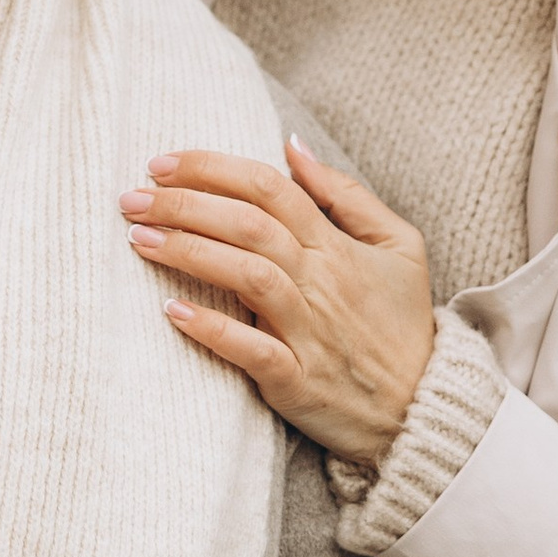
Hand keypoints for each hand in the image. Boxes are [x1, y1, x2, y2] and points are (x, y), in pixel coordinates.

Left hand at [120, 139, 436, 466]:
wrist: (425, 410)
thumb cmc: (403, 325)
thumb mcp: (399, 246)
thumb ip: (346, 194)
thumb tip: (292, 147)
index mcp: (336, 247)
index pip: (270, 189)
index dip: (214, 168)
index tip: (162, 163)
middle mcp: (321, 282)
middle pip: (249, 225)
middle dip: (185, 203)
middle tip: (132, 197)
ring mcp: (309, 332)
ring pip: (247, 276)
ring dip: (189, 252)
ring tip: (140, 239)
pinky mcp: (297, 380)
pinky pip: (252, 350)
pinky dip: (212, 329)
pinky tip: (172, 311)